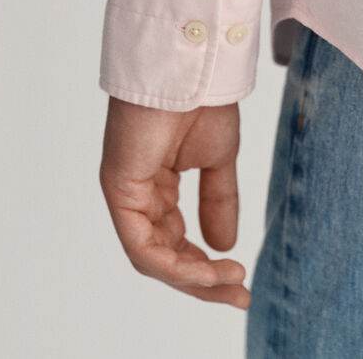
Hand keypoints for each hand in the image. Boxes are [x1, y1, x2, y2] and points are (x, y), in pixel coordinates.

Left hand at [99, 97, 249, 307]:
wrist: (193, 69)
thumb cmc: (203, 102)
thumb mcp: (218, 160)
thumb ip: (218, 201)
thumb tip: (223, 246)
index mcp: (158, 187)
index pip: (176, 242)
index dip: (207, 267)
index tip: (242, 279)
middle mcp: (139, 195)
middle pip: (165, 257)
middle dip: (203, 281)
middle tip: (240, 294)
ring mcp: (127, 194)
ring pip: (154, 258)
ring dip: (193, 278)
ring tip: (230, 280)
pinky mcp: (120, 190)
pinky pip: (142, 246)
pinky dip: (174, 265)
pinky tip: (206, 269)